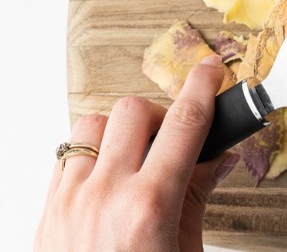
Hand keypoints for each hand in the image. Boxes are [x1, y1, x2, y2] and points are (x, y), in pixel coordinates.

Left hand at [35, 55, 240, 250]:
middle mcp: (105, 195)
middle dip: (160, 114)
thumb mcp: (187, 248)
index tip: (210, 70)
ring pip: (94, 124)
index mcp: (150, 206)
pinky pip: (69, 154)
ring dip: (122, 132)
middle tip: (174, 140)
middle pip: (133, 111)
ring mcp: (70, 200)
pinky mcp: (48, 208)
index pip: (185, 125)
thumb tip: (220, 155)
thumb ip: (199, 194)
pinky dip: (94, 154)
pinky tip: (110, 179)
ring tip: (137, 160)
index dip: (202, 88)